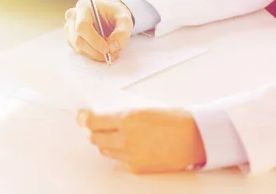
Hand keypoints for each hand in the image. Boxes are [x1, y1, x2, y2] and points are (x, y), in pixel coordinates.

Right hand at [65, 0, 132, 61]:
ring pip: (79, 48)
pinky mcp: (71, 38)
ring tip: (111, 53)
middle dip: (96, 51)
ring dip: (95, 54)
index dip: (94, 40)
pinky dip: (92, 55)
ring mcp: (70, 28)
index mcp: (83, 7)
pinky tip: (103, 52)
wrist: (110, 15)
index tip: (106, 49)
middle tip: (112, 54)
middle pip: (79, 39)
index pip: (82, 26)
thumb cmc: (115, 14)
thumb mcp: (125, 20)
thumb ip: (122, 32)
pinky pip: (79, 51)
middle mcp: (73, 16)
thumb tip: (112, 48)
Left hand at [77, 109, 206, 173]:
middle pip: (95, 138)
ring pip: (105, 150)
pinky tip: (129, 145)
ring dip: (105, 142)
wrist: (195, 138)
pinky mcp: (137, 167)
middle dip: (92, 131)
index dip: (83, 118)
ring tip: (115, 135)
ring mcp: (131, 155)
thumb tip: (104, 117)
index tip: (80, 115)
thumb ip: (122, 115)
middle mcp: (126, 138)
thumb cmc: (174, 119)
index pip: (93, 121)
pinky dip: (120, 152)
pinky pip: (119, 160)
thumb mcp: (144, 109)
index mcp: (127, 119)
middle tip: (94, 125)